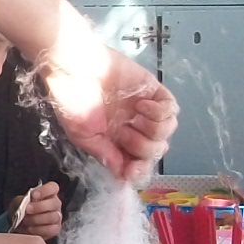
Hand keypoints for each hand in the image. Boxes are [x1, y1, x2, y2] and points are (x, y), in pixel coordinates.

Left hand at [12, 182, 62, 239]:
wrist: (19, 225)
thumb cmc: (21, 210)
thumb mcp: (19, 202)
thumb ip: (24, 200)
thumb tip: (27, 203)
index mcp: (48, 193)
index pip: (53, 187)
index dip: (44, 190)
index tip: (33, 195)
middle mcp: (55, 204)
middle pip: (55, 203)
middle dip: (40, 207)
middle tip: (27, 210)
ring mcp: (57, 217)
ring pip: (53, 217)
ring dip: (37, 219)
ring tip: (26, 221)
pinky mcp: (55, 229)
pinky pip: (51, 229)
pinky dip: (39, 229)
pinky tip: (30, 228)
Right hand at [39, 14, 179, 183]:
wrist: (73, 66)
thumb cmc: (71, 100)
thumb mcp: (83, 135)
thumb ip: (106, 155)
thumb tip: (123, 177)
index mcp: (115, 140)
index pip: (138, 163)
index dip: (139, 170)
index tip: (130, 170)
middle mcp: (133, 126)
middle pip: (156, 150)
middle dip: (142, 148)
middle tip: (123, 133)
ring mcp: (145, 109)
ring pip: (167, 131)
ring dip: (152, 131)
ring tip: (134, 118)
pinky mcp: (153, 90)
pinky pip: (171, 109)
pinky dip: (160, 112)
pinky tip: (141, 106)